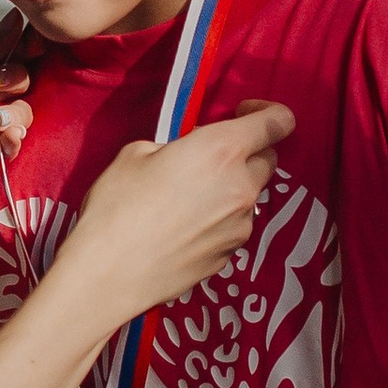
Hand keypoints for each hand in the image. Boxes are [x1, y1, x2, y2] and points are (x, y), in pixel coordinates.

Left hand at [0, 29, 31, 260]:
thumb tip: (15, 17)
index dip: (18, 54)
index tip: (35, 52)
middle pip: (13, 85)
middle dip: (15, 86)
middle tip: (1, 92)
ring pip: (16, 117)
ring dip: (15, 118)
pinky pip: (8, 150)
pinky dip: (9, 146)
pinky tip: (0, 146)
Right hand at [53, 101, 293, 321]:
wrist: (109, 274)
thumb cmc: (117, 206)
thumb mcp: (137, 153)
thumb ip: (176, 146)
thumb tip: (186, 155)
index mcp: (222, 150)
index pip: (278, 122)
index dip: (269, 113)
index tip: (244, 114)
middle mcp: (242, 187)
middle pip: (268, 160)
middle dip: (247, 153)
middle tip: (210, 158)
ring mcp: (240, 227)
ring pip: (249, 197)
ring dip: (230, 190)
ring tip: (188, 199)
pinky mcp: (229, 257)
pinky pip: (233, 228)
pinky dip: (218, 221)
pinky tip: (183, 229)